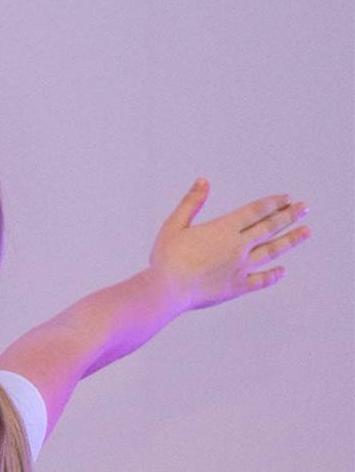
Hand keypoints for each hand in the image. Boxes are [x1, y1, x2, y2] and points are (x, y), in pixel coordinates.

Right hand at [148, 179, 310, 314]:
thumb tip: (203, 181)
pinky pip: (261, 280)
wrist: (166, 290)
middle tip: (305, 208)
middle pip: (269, 228)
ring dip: (291, 240)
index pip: (256, 211)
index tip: (287, 198)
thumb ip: (191, 203)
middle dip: (289, 216)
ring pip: (272, 251)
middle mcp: (238, 246)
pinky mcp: (236, 287)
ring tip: (306, 231)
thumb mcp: (174, 225)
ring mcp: (240, 267)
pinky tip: (282, 270)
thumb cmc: (166, 258)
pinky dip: (273, 275)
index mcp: (224, 228)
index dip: (273, 203)